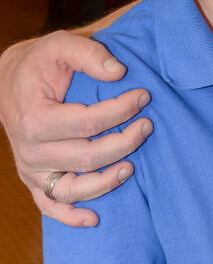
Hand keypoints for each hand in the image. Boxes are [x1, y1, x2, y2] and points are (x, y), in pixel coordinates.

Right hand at [0, 31, 152, 226]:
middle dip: (124, 142)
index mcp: (35, 118)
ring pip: (73, 189)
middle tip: (147, 125)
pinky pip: (51, 207)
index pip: (87, 122)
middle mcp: (30, 150)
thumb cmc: (39, 63)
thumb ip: (89, 53)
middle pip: (86, 157)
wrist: (10, 81)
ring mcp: (32, 170)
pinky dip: (72, 217)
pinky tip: (95, 219)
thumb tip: (119, 72)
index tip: (143, 96)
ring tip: (132, 167)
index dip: (121, 111)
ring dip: (106, 182)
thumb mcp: (60, 44)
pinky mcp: (34, 181)